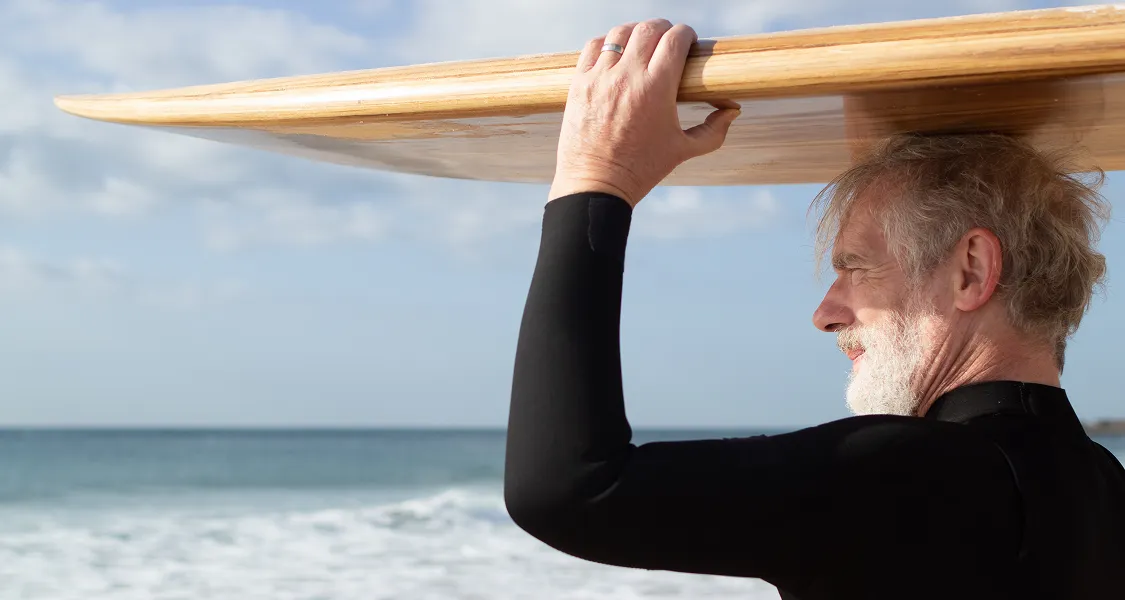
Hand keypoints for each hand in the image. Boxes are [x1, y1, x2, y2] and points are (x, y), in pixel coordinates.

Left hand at [548, 19, 740, 206]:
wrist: (596, 185)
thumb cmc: (642, 169)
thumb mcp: (683, 150)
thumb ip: (714, 131)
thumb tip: (732, 111)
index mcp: (656, 89)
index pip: (675, 38)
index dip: (686, 34)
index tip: (689, 43)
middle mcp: (627, 77)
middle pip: (649, 28)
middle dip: (664, 29)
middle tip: (669, 40)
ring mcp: (599, 78)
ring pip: (619, 33)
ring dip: (636, 32)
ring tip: (643, 43)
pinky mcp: (579, 83)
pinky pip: (593, 46)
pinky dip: (607, 42)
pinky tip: (616, 52)